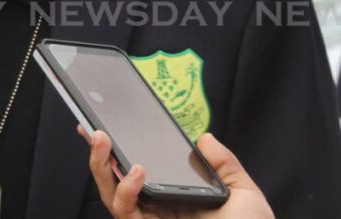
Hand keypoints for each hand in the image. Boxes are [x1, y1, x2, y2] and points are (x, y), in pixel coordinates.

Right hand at [82, 127, 273, 218]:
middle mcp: (159, 212)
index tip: (109, 129)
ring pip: (112, 197)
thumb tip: (205, 139)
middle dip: (100, 156)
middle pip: (117, 183)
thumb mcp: (244, 194)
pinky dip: (126, 191)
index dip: (123, 153)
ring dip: (102, 167)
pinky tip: (136, 172)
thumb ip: (224, 164)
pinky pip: (126, 213)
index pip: (142, 173)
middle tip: (95, 131)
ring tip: (104, 142)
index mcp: (176, 199)